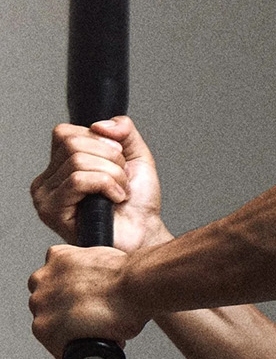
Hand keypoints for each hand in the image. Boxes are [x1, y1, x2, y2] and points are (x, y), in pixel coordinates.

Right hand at [28, 244, 147, 358]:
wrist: (137, 288)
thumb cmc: (125, 316)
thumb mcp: (104, 343)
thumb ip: (87, 338)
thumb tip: (93, 334)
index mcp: (45, 330)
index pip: (48, 333)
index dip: (66, 332)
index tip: (78, 329)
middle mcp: (39, 303)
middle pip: (46, 308)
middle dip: (63, 308)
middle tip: (87, 308)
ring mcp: (46, 278)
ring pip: (47, 284)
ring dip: (62, 286)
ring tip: (88, 289)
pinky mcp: (57, 256)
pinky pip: (57, 259)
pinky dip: (70, 264)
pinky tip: (87, 270)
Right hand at [31, 116, 169, 253]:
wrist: (146, 234)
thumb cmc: (138, 203)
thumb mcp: (135, 156)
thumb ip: (123, 130)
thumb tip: (100, 124)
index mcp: (58, 166)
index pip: (66, 133)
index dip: (101, 143)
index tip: (119, 164)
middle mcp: (46, 181)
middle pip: (72, 144)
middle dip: (110, 159)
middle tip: (122, 180)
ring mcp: (45, 197)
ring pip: (78, 161)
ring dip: (112, 174)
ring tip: (120, 192)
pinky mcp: (53, 212)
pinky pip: (79, 180)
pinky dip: (107, 184)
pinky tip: (116, 199)